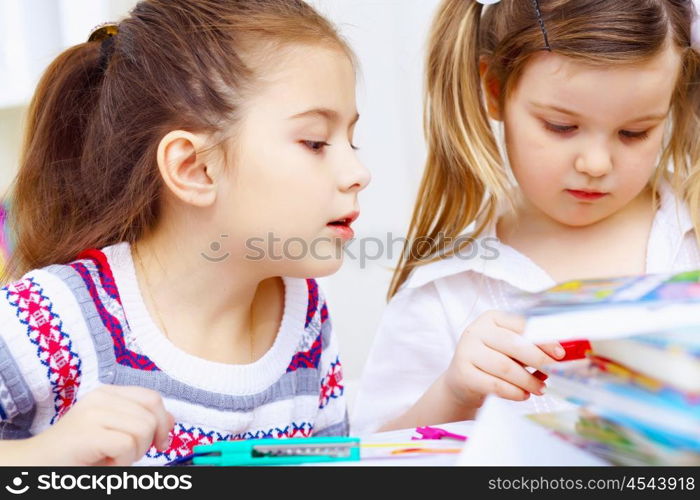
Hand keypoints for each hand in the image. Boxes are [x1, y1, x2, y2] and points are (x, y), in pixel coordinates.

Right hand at [25, 385, 174, 465]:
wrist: (35, 465)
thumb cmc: (78, 453)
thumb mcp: (114, 431)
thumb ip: (140, 421)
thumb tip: (171, 420)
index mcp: (109, 393)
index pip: (152, 398)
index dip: (164, 421)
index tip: (160, 443)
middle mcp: (101, 396)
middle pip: (152, 413)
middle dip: (150, 440)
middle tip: (130, 455)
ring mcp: (93, 412)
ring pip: (143, 429)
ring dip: (134, 453)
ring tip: (112, 458)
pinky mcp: (88, 432)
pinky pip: (127, 445)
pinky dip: (123, 462)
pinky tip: (105, 463)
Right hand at [444, 310, 564, 404]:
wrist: (462, 381)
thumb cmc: (493, 362)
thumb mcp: (509, 349)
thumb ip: (529, 347)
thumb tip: (559, 356)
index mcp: (491, 318)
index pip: (521, 325)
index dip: (544, 339)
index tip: (561, 354)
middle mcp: (476, 331)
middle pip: (514, 345)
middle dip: (539, 360)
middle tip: (555, 372)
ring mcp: (466, 351)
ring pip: (505, 367)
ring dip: (528, 380)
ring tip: (541, 389)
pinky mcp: (462, 373)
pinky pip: (495, 385)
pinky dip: (514, 392)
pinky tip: (523, 395)